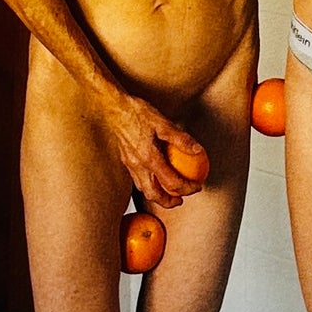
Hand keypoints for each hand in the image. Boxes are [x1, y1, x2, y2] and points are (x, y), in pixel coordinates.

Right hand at [106, 93, 206, 207]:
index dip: (187, 188)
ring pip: (143, 189)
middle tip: (181, 199)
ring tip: (169, 192)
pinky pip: (137, 180)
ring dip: (158, 196)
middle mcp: (138, 166)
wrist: (113, 108)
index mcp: (149, 158)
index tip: (197, 186)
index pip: (171, 183)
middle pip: (154, 195)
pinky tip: (155, 177)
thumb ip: (181, 139)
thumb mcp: (163, 123)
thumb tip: (198, 151)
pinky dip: (149, 184)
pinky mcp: (125, 161)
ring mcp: (129, 165)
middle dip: (169, 202)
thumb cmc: (137, 112)